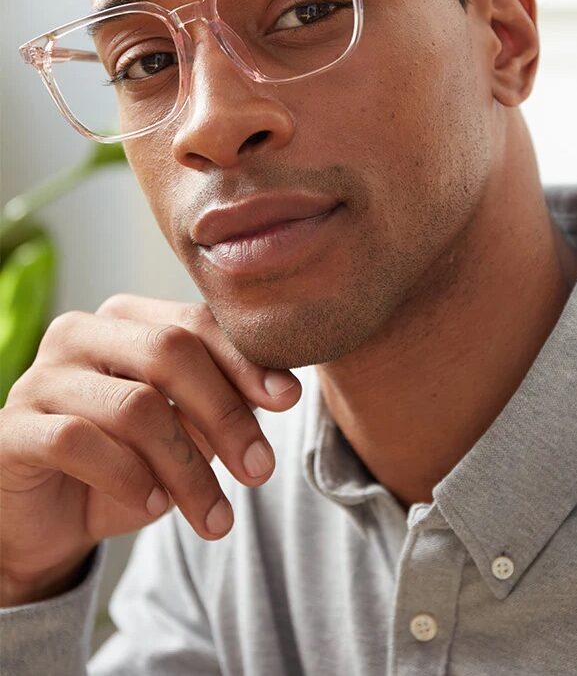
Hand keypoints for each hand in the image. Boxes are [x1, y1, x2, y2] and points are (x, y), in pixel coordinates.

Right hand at [0, 294, 300, 605]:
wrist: (47, 518)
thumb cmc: (125, 461)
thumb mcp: (183, 431)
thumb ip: (222, 402)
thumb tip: (284, 390)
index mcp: (126, 318)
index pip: (196, 322)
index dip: (246, 361)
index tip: (289, 400)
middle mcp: (80, 333)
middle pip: (170, 351)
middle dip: (226, 414)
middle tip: (261, 471)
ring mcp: (41, 376)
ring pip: (136, 406)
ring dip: (188, 468)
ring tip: (215, 516)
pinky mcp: (11, 427)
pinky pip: (78, 441)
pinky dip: (128, 478)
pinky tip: (153, 507)